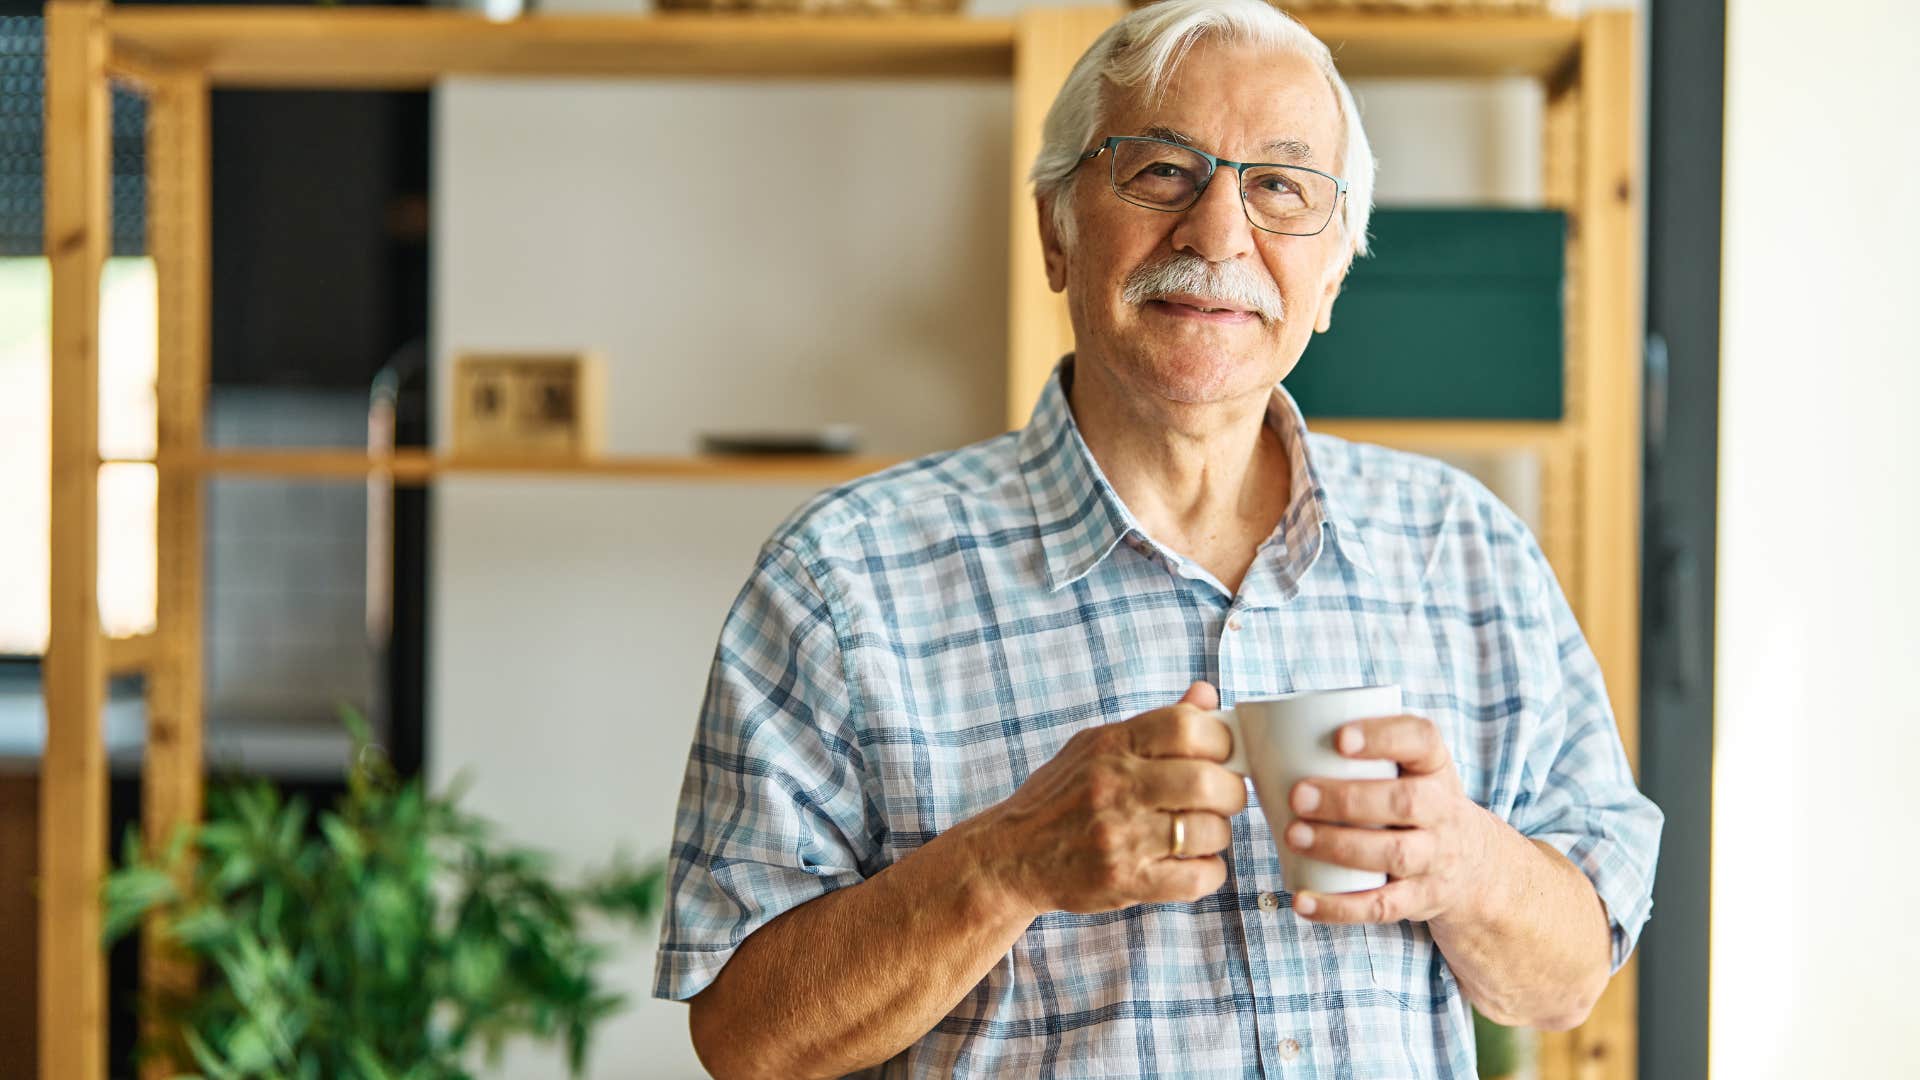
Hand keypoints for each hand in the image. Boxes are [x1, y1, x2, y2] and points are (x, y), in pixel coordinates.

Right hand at [975, 681, 1248, 916]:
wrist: (1009, 856)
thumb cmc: (1058, 798)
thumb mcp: (1095, 746)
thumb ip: (1154, 725)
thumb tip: (1206, 695)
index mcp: (1110, 745)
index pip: (1187, 726)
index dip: (1220, 739)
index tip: (1222, 754)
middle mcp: (1114, 787)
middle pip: (1206, 781)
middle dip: (1230, 791)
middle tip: (1224, 797)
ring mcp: (1119, 837)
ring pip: (1208, 831)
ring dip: (1218, 833)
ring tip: (1202, 832)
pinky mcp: (1124, 882)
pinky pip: (1197, 878)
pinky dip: (1210, 871)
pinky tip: (1194, 863)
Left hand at [1283, 713, 1507, 924]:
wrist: (1475, 865)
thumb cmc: (1416, 803)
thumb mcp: (1409, 769)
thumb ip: (1361, 753)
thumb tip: (1265, 740)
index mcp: (1434, 767)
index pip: (1421, 740)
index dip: (1383, 737)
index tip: (1340, 738)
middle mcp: (1443, 811)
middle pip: (1406, 802)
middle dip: (1349, 800)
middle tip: (1298, 796)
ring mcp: (1436, 858)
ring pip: (1395, 854)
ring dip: (1340, 846)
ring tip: (1294, 836)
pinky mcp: (1421, 899)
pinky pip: (1382, 907)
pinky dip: (1339, 906)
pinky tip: (1303, 900)